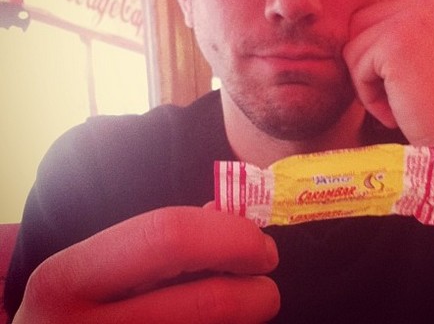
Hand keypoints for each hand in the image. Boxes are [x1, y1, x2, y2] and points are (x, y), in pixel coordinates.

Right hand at [13, 206, 279, 323]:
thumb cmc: (69, 306)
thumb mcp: (89, 266)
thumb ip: (153, 240)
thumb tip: (229, 219)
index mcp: (68, 280)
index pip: (169, 238)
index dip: (229, 235)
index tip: (259, 244)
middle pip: (206, 304)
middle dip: (255, 292)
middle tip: (266, 282)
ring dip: (241, 321)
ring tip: (243, 306)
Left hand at [344, 0, 433, 145]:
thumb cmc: (430, 101)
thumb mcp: (415, 54)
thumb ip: (391, 28)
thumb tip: (355, 25)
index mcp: (430, 0)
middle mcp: (426, 0)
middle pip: (358, 18)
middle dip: (365, 61)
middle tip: (401, 87)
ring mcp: (413, 16)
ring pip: (351, 43)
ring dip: (365, 79)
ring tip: (398, 95)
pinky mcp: (396, 38)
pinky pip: (354, 64)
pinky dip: (367, 91)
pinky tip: (395, 102)